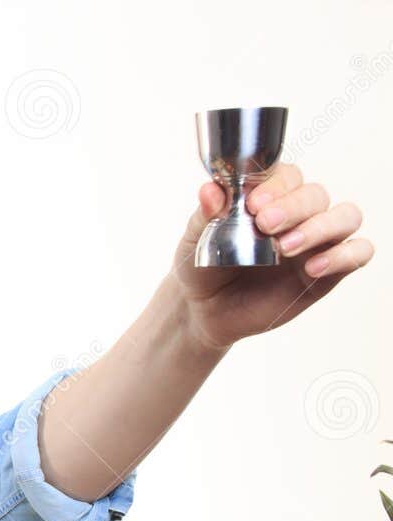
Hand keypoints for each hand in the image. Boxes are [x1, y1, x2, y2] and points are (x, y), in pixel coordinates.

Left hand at [170, 163, 371, 352]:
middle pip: (316, 194)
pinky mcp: (328, 271)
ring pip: (346, 217)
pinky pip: (357, 253)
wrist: (205, 310)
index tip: (253, 203)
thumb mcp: (195, 241)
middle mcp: (299, 213)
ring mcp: (317, 241)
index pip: (288, 176)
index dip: (276, 186)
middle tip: (265, 225)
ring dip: (320, 227)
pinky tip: (313, 268)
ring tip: (285, 248)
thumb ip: (205, 215)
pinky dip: (344, 256)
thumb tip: (210, 190)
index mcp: (270, 197)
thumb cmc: (204, 267)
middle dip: (293, 207)